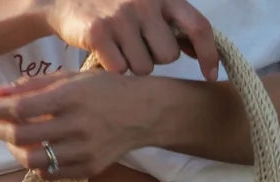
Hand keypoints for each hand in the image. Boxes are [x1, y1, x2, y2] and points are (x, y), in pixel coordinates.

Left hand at [0, 69, 160, 178]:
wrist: (142, 114)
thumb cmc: (104, 91)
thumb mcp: (72, 78)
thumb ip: (34, 86)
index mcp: (72, 98)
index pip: (22, 108)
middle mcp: (77, 127)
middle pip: (22, 137)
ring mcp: (83, 152)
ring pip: (33, 160)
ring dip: (14, 152)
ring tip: (11, 141)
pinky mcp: (88, 170)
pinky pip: (51, 174)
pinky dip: (36, 165)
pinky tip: (34, 152)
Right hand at [33, 0, 218, 80]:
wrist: (67, 1)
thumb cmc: (114, 9)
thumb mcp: (147, 6)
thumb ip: (172, 24)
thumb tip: (201, 50)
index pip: (198, 26)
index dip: (209, 53)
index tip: (212, 75)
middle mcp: (145, 2)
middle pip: (168, 56)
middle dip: (155, 59)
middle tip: (137, 47)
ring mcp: (122, 17)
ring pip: (144, 68)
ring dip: (133, 66)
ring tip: (120, 49)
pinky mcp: (100, 33)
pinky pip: (120, 70)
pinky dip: (113, 69)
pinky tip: (106, 54)